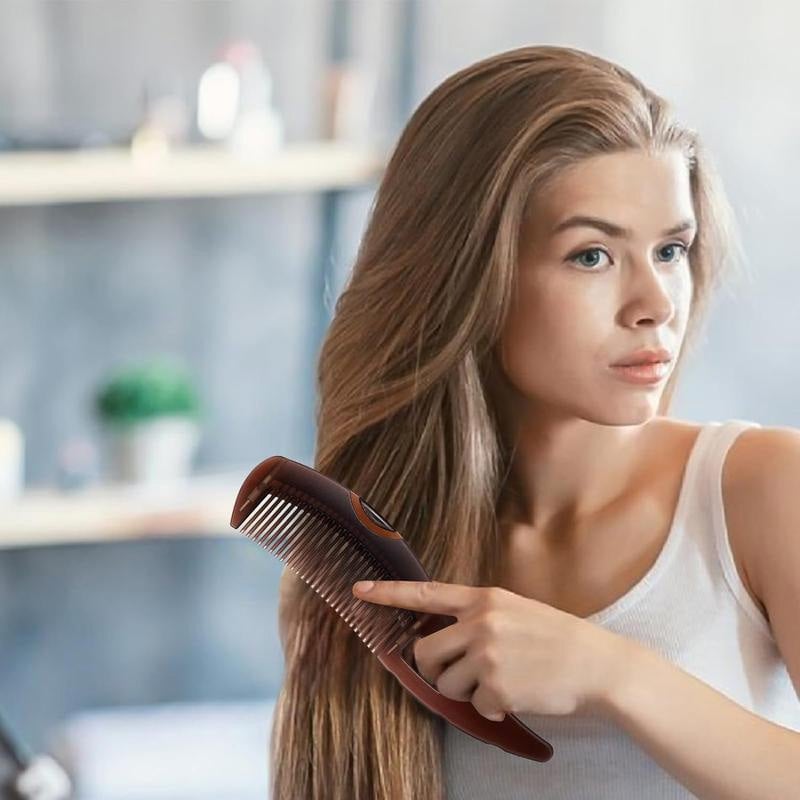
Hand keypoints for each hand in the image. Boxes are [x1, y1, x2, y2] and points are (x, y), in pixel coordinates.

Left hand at [352, 579, 632, 721]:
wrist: (596, 664)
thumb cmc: (555, 637)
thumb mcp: (515, 610)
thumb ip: (477, 616)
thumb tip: (440, 636)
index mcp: (484, 599)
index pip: (425, 594)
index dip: (388, 594)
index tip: (357, 591)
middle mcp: (480, 622)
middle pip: (424, 652)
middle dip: (435, 668)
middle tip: (463, 671)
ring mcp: (487, 654)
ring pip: (445, 684)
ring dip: (467, 690)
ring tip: (500, 679)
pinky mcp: (497, 686)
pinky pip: (476, 705)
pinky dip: (493, 706)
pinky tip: (518, 693)